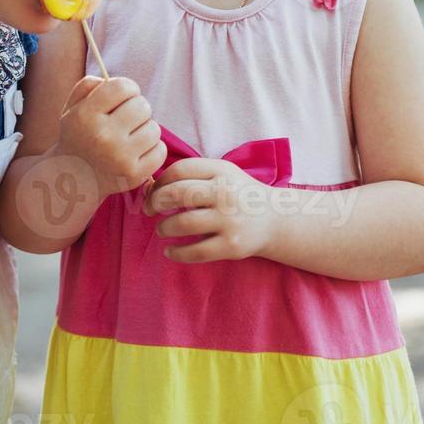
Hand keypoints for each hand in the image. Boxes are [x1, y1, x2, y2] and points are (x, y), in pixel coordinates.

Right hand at [55, 76, 164, 194]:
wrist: (73, 180)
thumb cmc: (78, 137)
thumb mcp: (72, 108)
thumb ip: (87, 86)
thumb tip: (109, 79)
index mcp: (86, 115)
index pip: (123, 86)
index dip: (127, 89)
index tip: (122, 98)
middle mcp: (102, 136)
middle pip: (143, 106)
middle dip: (137, 109)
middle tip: (126, 119)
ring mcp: (120, 158)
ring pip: (154, 129)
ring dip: (145, 130)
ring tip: (130, 137)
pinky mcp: (134, 175)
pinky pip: (160, 150)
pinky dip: (152, 149)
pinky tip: (136, 152)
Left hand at [145, 157, 280, 262]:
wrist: (275, 219)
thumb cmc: (238, 194)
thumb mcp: (221, 174)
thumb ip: (191, 175)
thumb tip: (149, 187)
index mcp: (221, 171)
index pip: (179, 170)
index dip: (159, 181)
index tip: (152, 191)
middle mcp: (226, 193)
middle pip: (178, 193)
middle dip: (155, 202)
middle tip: (149, 210)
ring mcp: (229, 220)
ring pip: (183, 223)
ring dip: (163, 228)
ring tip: (162, 229)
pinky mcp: (232, 246)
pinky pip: (195, 252)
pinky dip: (176, 253)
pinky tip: (169, 251)